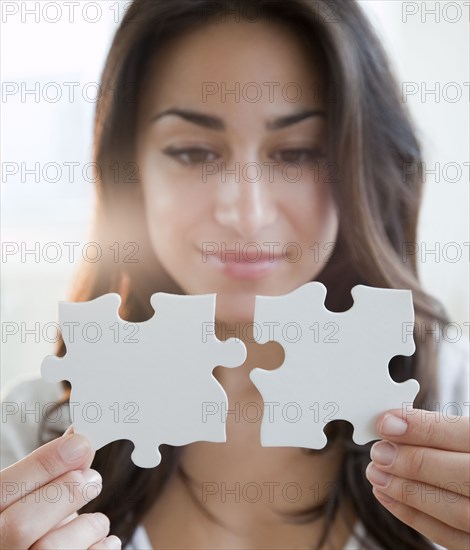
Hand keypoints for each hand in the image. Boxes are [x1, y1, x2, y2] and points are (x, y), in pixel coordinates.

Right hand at [0, 425, 120, 548]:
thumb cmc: (28, 531)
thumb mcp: (28, 499)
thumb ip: (47, 474)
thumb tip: (78, 439)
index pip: (3, 490)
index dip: (44, 464)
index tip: (80, 444)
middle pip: (20, 525)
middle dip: (65, 494)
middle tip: (93, 479)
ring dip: (86, 527)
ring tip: (97, 521)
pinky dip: (99, 548)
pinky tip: (103, 540)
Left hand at [366, 408, 469, 548]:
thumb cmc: (467, 454)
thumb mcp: (464, 435)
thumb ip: (439, 431)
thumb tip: (392, 425)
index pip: (465, 435)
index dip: (423, 429)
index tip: (386, 423)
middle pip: (461, 475)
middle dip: (413, 462)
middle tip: (379, 452)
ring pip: (456, 511)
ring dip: (407, 491)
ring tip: (376, 472)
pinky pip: (448, 537)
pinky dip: (413, 517)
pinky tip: (386, 495)